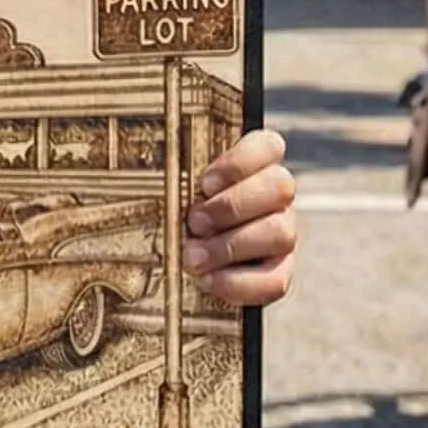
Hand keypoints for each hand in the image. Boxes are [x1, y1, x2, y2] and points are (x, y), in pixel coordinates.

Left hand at [183, 129, 295, 305]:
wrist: (182, 258)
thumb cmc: (174, 209)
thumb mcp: (172, 186)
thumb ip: (171, 173)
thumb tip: (144, 166)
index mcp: (255, 164)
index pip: (269, 145)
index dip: (240, 162)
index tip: (204, 182)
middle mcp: (276, 196)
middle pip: (280, 186)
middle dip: (232, 206)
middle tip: (194, 222)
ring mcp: (284, 233)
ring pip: (281, 232)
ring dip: (231, 246)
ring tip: (193, 256)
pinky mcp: (279, 272)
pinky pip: (275, 280)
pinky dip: (238, 282)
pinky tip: (207, 280)